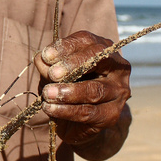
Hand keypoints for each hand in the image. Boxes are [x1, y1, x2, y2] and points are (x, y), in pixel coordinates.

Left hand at [34, 30, 130, 150]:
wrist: (76, 119)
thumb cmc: (66, 86)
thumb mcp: (54, 71)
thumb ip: (48, 65)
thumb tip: (42, 60)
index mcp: (102, 47)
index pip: (87, 41)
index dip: (66, 47)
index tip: (47, 56)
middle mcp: (116, 66)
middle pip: (97, 59)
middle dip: (72, 66)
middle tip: (52, 74)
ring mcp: (118, 91)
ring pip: (94, 90)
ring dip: (68, 93)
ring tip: (48, 94)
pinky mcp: (113, 114)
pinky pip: (89, 112)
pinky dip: (67, 111)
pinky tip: (51, 109)